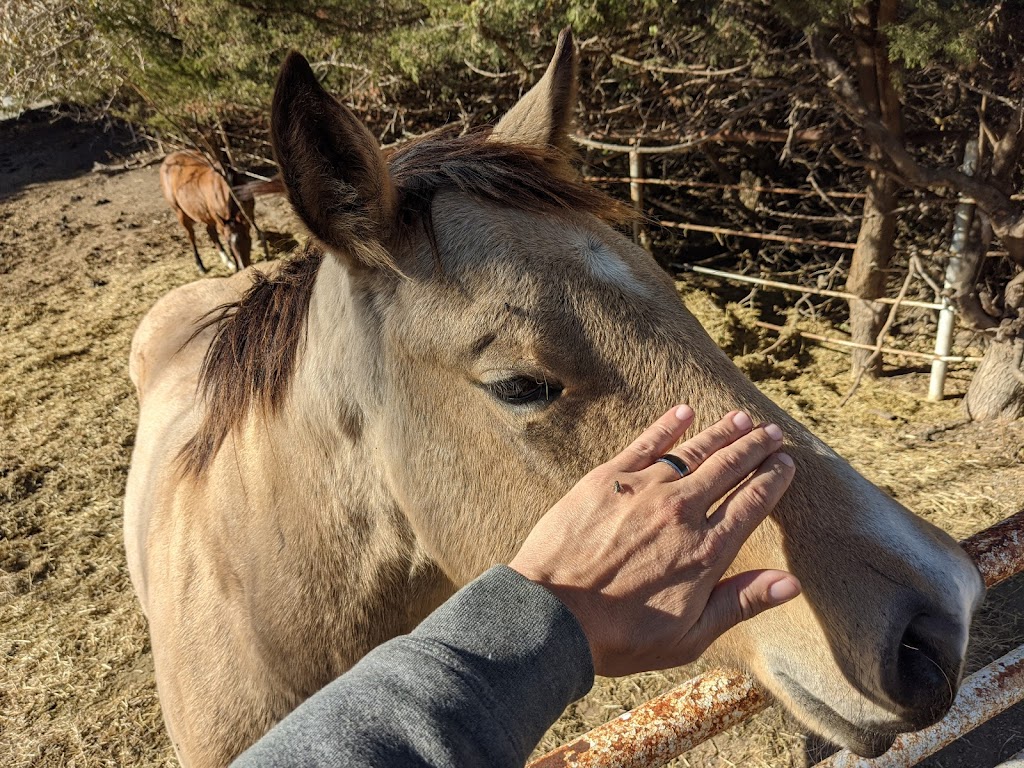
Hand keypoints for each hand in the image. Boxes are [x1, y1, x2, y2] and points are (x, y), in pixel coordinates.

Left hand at [508, 405, 799, 676]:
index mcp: (706, 550)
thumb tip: (791, 583)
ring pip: (693, 451)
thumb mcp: (690, 636)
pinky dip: (669, 425)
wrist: (553, 615)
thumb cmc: (621, 635)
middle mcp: (682, 511)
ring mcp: (645, 490)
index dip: (773, 479)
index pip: (752, 503)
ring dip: (722, 432)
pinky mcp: (608, 478)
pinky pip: (646, 442)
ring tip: (741, 419)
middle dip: (755, 447)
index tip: (786, 464)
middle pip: (729, 467)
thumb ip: (741, 603)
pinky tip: (685, 412)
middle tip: (772, 432)